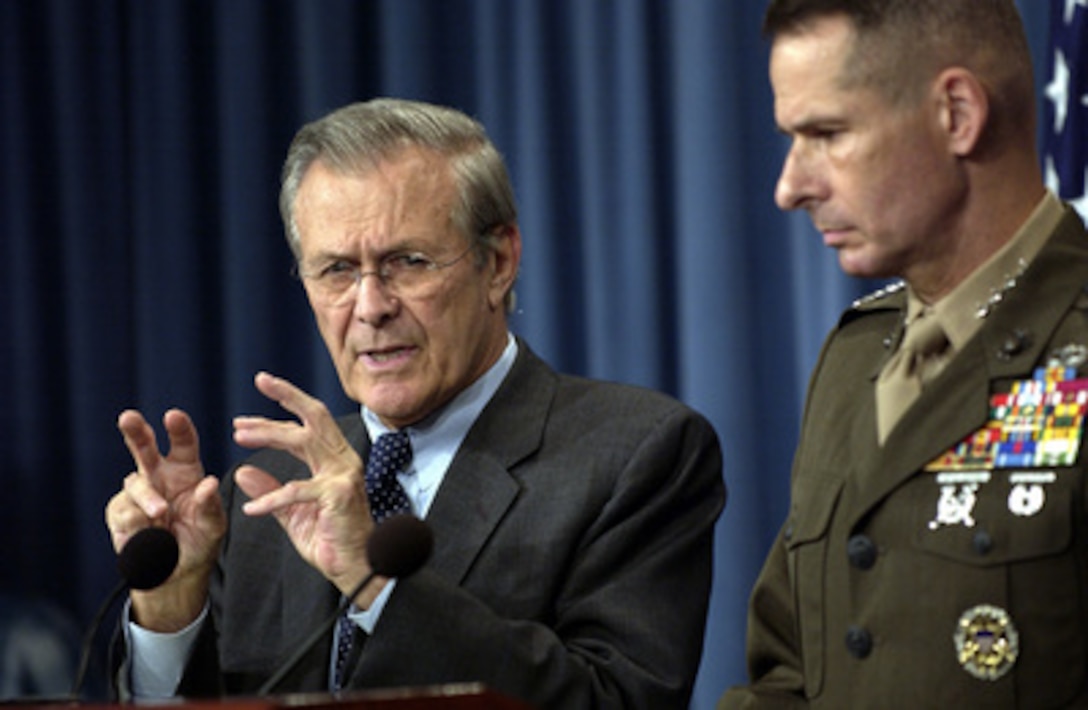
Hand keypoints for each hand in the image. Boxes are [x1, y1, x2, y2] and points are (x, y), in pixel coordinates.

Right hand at [105, 409, 225, 630]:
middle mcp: (158, 475)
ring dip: (148, 498)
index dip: (178, 428)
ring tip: (161, 514)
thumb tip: (208, 484)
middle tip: (128, 418)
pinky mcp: (120, 513)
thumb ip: (210, 506)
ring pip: (135, 483)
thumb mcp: (213, 526)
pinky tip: (149, 535)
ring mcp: (137, 493)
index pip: (183, 443)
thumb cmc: (199, 542)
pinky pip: (125, 512)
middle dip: (135, 431)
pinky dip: (138, 524)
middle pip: (144, 447)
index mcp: (185, 471)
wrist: (175, 574)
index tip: (173, 416)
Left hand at [233, 372, 377, 601]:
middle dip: (286, 396)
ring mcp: (344, 475)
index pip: (312, 423)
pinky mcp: (338, 495)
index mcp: (334, 462)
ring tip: (240, 435)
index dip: (288, 403)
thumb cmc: (330, 541)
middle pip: (314, 417)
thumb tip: (243, 471)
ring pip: (305, 440)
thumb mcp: (292, 513)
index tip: (261, 390)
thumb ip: (271, 491)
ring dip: (270, 433)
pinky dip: (271, 498)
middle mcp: (343, 461)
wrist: (357, 569)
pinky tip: (250, 508)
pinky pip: (297, 491)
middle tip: (259, 380)